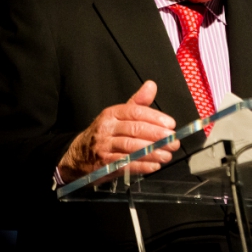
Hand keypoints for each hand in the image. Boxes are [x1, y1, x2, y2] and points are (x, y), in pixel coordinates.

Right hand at [57, 81, 180, 182]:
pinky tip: (154, 165)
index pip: (135, 112)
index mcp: (112, 113)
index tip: (171, 124)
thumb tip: (152, 85)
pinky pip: (125, 164)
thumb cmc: (104, 134)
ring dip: (152, 152)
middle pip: (135, 130)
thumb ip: (137, 103)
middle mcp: (107, 128)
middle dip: (158, 136)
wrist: (77, 155)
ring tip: (167, 154)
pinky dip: (141, 165)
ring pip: (131, 147)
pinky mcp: (103, 164)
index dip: (155, 118)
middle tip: (173, 141)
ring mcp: (104, 146)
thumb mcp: (117, 116)